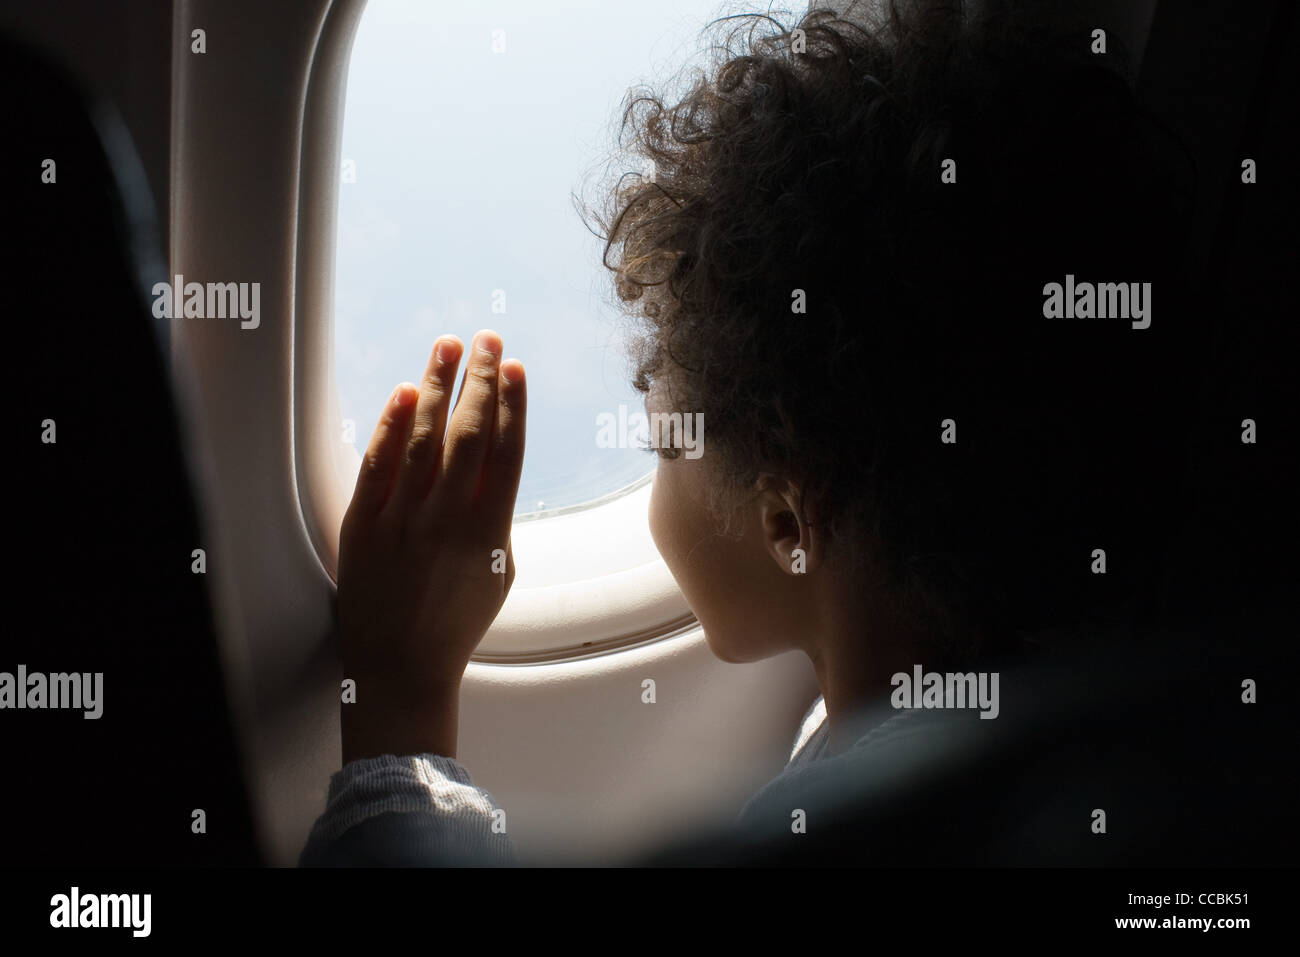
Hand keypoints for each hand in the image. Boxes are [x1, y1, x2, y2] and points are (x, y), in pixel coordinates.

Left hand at [337, 330, 525, 761]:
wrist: (400, 667)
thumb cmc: (455, 622)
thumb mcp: (497, 572)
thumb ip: (498, 517)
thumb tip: (495, 467)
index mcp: (490, 532)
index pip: (506, 452)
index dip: (512, 405)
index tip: (515, 367)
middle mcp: (449, 519)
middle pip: (470, 434)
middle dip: (481, 381)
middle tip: (489, 339)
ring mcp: (404, 520)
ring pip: (425, 439)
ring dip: (437, 386)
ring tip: (448, 345)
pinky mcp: (364, 525)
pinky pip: (379, 466)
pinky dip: (391, 427)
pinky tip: (404, 393)